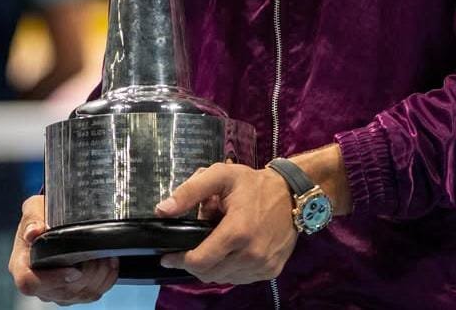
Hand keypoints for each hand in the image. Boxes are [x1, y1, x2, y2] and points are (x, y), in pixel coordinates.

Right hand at [8, 195, 118, 303]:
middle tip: (100, 256)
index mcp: (22, 265)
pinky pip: (90, 294)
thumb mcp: (33, 209)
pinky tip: (110, 264)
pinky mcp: (71, 292)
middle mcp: (37, 282)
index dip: (54, 280)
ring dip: (98, 277)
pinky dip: (104, 281)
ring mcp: (55, 290)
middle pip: (61, 292)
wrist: (50, 221)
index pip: (30, 283)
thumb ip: (32, 218)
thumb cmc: (40, 216)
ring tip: (107, 257)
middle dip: (86, 275)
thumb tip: (34, 231)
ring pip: (78, 295)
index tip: (74, 270)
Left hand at [156, 162, 297, 284]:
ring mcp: (262, 266)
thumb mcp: (221, 176)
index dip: (179, 259)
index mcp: (237, 232)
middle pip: (209, 273)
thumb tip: (163, 210)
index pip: (199, 261)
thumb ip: (190, 192)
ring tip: (215, 243)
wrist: (292, 193)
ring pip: (224, 279)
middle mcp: (251, 255)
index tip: (167, 255)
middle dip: (195, 261)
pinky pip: (240, 279)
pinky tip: (230, 251)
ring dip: (213, 266)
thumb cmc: (254, 184)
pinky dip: (229, 269)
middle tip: (193, 242)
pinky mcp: (271, 271)